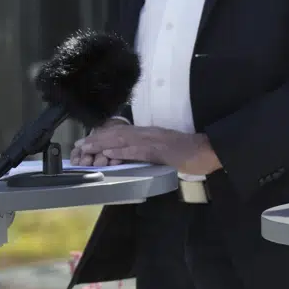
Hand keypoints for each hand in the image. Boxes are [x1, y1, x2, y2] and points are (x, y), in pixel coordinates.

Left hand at [74, 124, 221, 175]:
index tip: (87, 141)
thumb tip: (137, 156)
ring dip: (103, 144)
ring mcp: (154, 141)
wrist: (209, 150)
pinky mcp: (160, 150)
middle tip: (79, 145)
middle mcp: (149, 133)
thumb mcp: (167, 149)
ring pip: (123, 141)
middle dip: (97, 140)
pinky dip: (121, 152)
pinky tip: (109, 154)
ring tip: (86, 149)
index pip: (121, 132)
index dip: (103, 136)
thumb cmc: (191, 152)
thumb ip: (151, 150)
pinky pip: (137, 150)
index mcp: (150, 133)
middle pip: (117, 134)